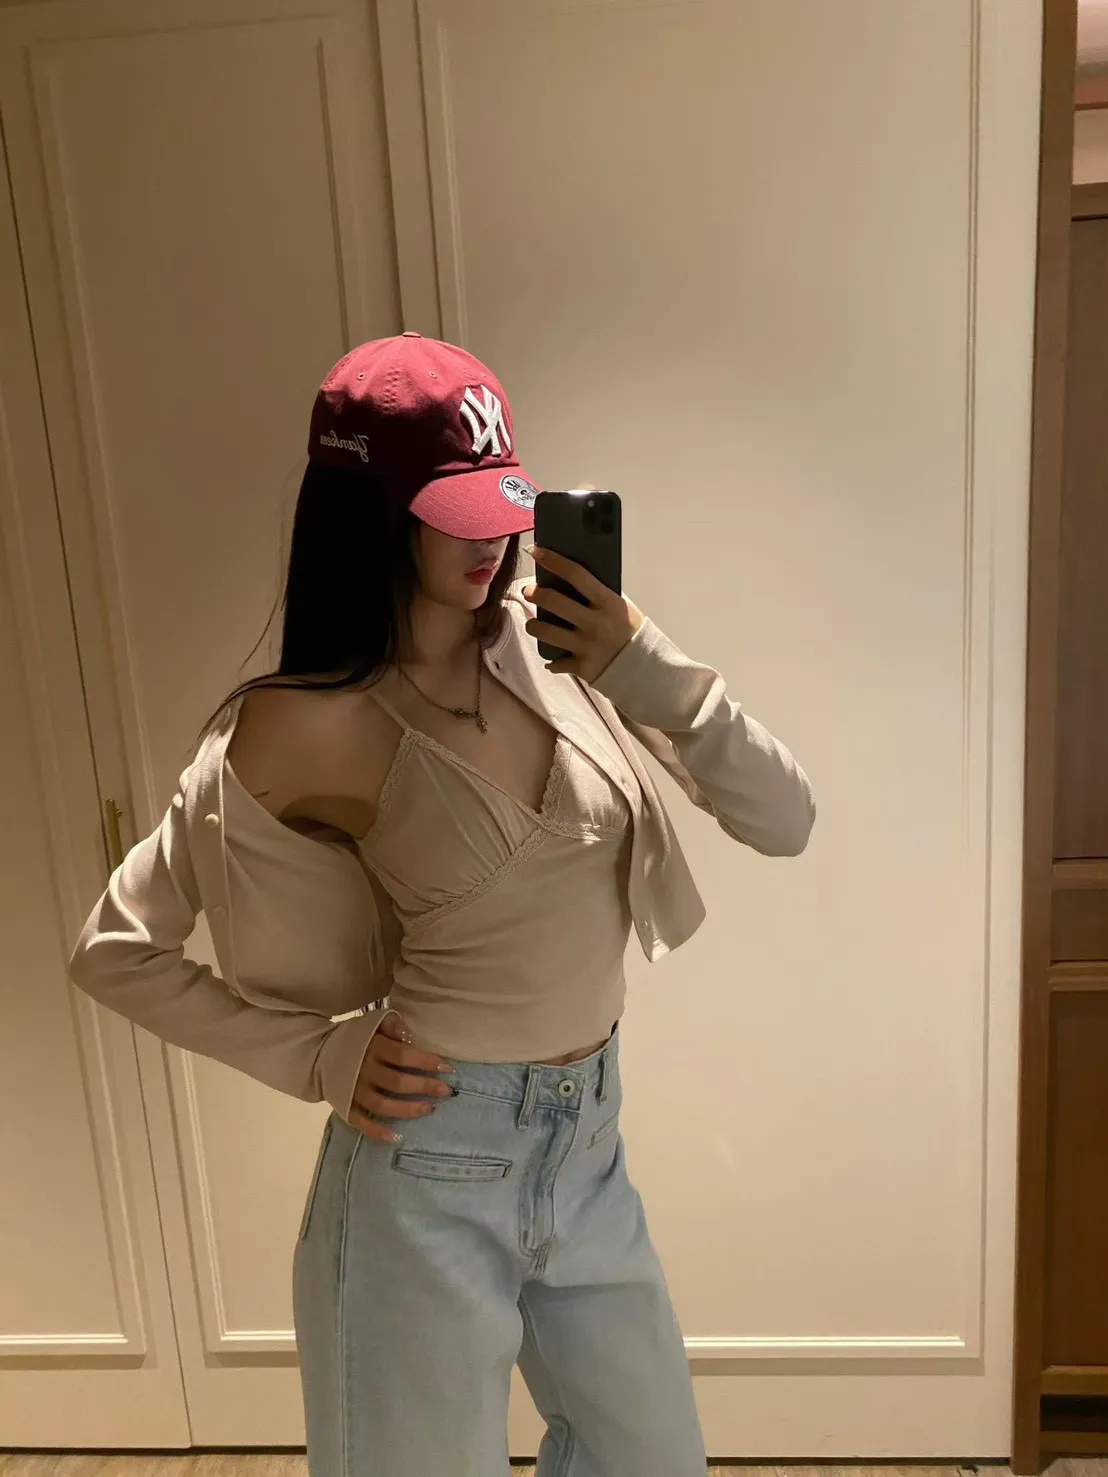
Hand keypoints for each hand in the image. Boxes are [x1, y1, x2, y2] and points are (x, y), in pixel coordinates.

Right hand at [348, 1013, 454, 1143]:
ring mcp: (354, 1091)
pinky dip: (378, 1132)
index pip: (404, 1056)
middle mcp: (364, 1071)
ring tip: (429, 1109)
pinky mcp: (346, 1107)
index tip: (448, 1069)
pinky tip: (397, 1136)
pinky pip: (362, 1123)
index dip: (427, 1062)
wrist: (318, 1053)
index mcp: (372, 1047)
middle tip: (446, 1092)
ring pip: (383, 1106)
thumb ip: (391, 1026)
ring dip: (408, 1110)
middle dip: (424, 1087)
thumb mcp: (372, 1024)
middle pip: (397, 1083)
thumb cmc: (355, 1038)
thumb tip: (408, 1035)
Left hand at [524, 547, 643, 681]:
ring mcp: (586, 646)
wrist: (646, 668)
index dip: (553, 560)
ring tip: (533, 623)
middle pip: (553, 602)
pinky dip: (553, 661)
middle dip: (534, 593)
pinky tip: (553, 658)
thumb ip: (600, 595)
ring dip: (533, 625)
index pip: (576, 574)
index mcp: (608, 603)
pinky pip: (556, 663)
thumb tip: (571, 577)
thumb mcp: (622, 607)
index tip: (536, 551)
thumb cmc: (631, 632)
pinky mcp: (582, 667)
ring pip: (545, 632)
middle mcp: (595, 623)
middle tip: (528, 591)